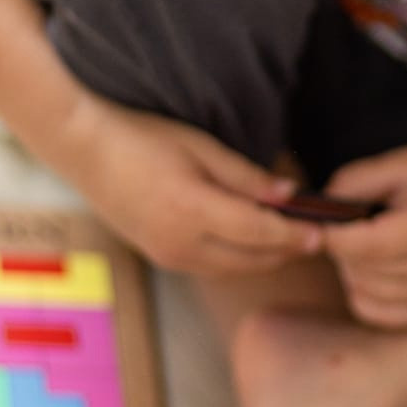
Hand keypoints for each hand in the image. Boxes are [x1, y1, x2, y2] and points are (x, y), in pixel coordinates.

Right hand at [65, 96, 320, 275]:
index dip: (294, 234)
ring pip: (233, 269)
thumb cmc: (141, 137)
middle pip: (251, 260)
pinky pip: (212, 267)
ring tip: (288, 237)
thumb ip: (245, 176)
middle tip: (313, 235)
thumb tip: (288, 196)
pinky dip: (238, 258)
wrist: (84, 150)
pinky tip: (250, 240)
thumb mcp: (200, 147)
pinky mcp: (161, 258)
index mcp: (193, 211)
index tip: (323, 231)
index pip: (260, 233)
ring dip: (263, 258)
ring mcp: (168, 256)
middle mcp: (181, 244)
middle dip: (285, 251)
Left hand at [321, 143, 406, 328]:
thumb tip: (320, 207)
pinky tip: (370, 267)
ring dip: (350, 268)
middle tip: (347, 224)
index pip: (374, 245)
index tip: (321, 221)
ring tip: (363, 241)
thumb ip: (356, 180)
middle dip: (342, 248)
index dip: (337, 237)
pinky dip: (363, 293)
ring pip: (367, 292)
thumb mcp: (402, 162)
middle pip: (366, 270)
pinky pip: (379, 314)